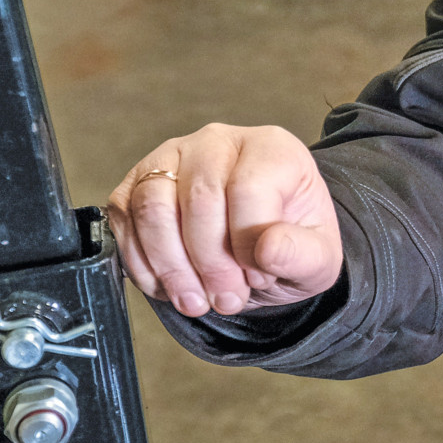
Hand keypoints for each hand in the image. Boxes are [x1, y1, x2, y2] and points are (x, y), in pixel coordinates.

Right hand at [105, 125, 342, 317]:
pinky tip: (169, 287)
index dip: (247, 244)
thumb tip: (268, 248)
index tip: (259, 277)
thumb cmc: (288, 242)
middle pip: (198, 199)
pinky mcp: (137, 182)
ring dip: (171, 266)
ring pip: (153, 207)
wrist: (260, 246)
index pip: (248, 188)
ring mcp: (172, 156)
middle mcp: (219, 142)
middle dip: (210, 263)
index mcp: (273, 149)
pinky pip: (124, 218)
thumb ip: (303, 254)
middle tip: (226, 299)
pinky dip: (142, 263)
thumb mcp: (318, 258)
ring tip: (196, 300)